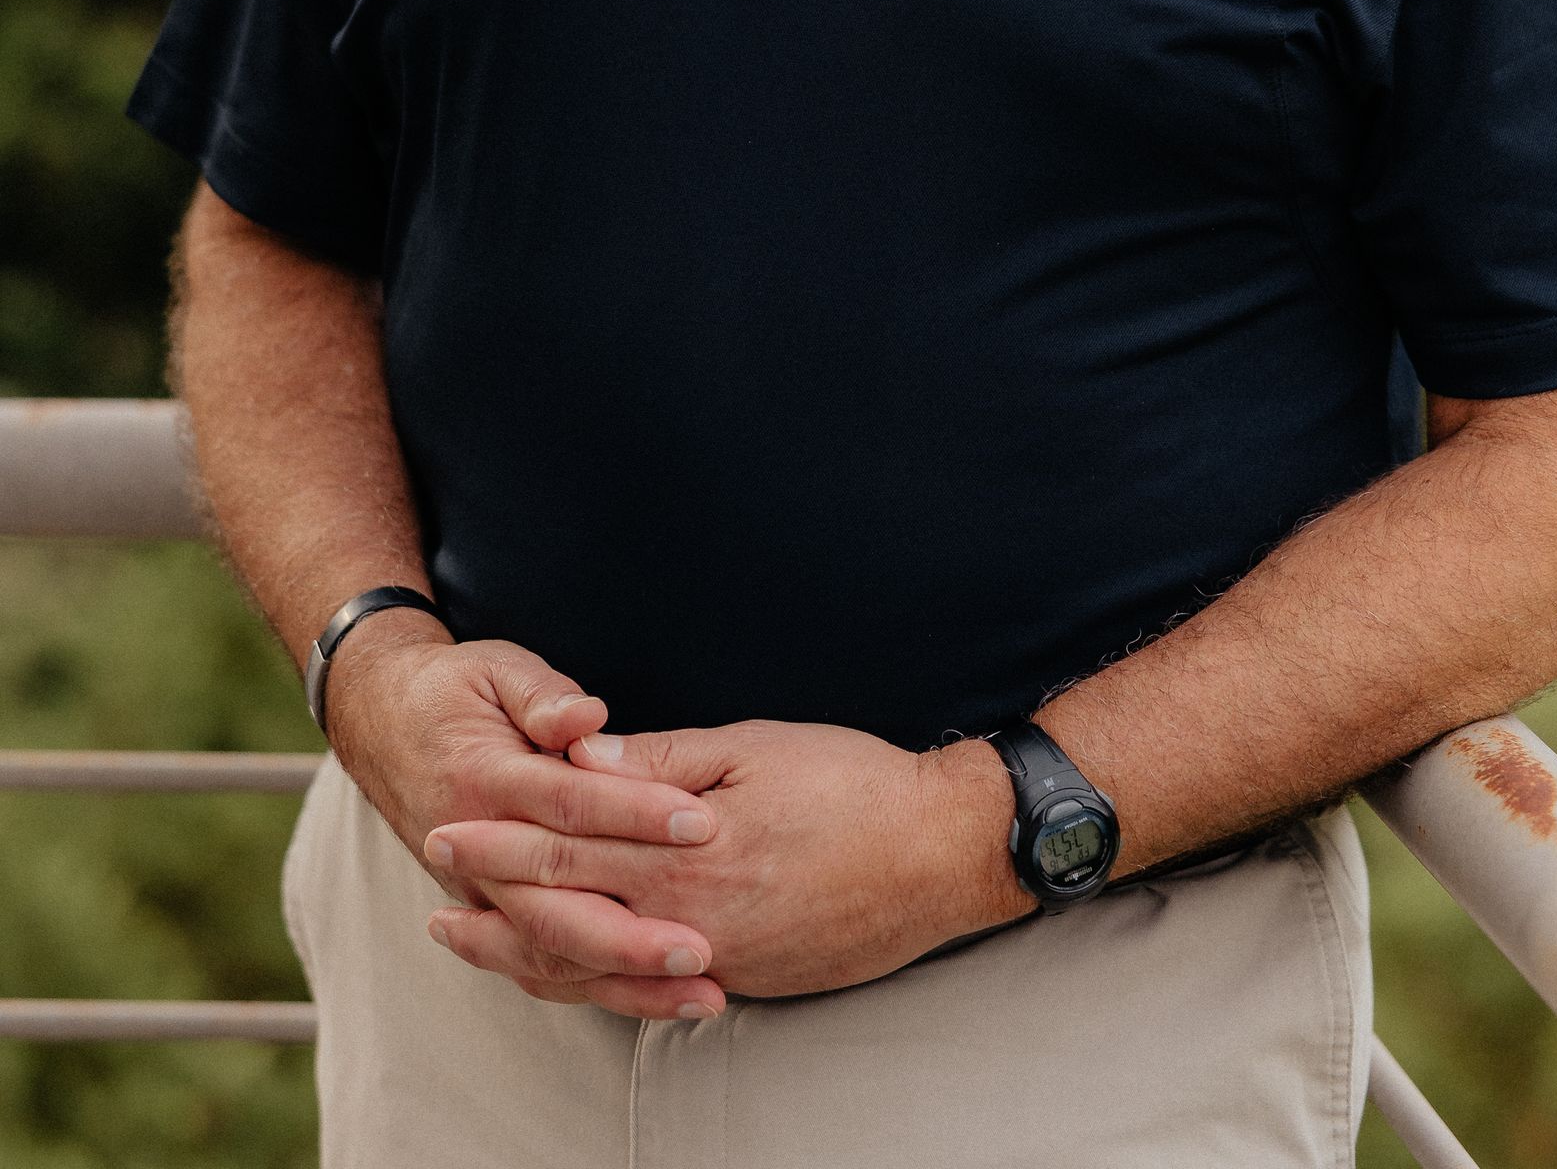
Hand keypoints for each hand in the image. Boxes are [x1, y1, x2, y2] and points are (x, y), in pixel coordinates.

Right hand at [323, 614, 726, 1018]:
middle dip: (632, 938)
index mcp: (486, 779)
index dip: (636, 814)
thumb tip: (588, 717)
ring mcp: (480, 892)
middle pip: (557, 906)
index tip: (702, 824)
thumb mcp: (498, 669)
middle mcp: (478, 848)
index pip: (569, 804)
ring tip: (699, 993)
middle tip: (702, 950)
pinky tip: (652, 1002)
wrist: (385, 725)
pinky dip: (592, 989)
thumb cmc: (458, 691)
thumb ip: (543, 694)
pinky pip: (537, 965)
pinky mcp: (489, 913)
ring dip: (626, 982)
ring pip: (550, 952)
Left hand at [424, 717, 1030, 1003]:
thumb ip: (666, 759)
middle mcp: (691, 918)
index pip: (569, 847)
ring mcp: (718, 959)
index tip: (449, 828)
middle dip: (497, 899)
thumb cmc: (853, 785)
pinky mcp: (746, 979)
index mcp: (686, 853)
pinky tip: (572, 970)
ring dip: (530, 954)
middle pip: (568, 915)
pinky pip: (649, 988)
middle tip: (436, 886)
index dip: (503, 840)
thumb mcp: (756, 747)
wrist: (940, 855)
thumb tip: (586, 754)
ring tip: (477, 944)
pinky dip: (596, 980)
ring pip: (600, 966)